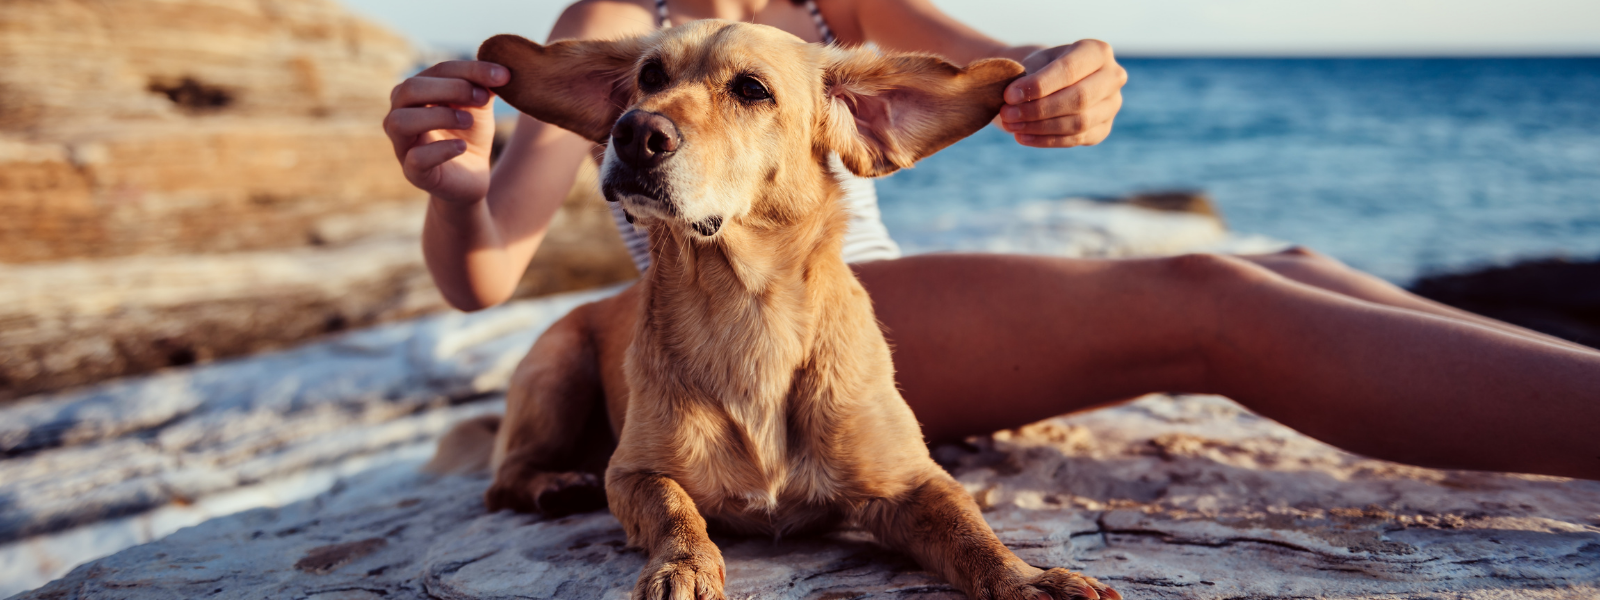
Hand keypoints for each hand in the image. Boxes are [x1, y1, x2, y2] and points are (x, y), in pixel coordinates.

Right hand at [383, 60, 510, 203]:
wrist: (471, 178)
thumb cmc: (469, 135)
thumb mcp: (479, 107)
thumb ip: (483, 86)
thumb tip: (501, 68)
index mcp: (416, 93)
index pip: (438, 71)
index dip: (470, 70)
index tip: (503, 76)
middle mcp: (400, 114)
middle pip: (410, 89)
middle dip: (450, 88)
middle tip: (482, 98)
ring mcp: (402, 144)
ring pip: (401, 121)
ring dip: (438, 116)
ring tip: (468, 121)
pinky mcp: (412, 172)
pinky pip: (415, 158)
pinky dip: (440, 150)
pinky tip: (462, 147)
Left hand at [998, 40, 1125, 147]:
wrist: (1053, 82)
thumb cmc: (1042, 69)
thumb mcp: (1034, 64)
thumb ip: (1028, 79)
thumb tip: (1015, 100)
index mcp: (1097, 51)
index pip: (1070, 70)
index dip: (1039, 85)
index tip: (1009, 95)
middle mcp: (1113, 77)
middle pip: (1079, 98)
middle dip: (1038, 109)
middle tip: (1007, 113)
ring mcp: (1112, 105)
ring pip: (1078, 123)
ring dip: (1040, 127)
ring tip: (1011, 125)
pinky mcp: (1103, 128)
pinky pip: (1076, 139)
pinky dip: (1046, 140)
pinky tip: (1022, 136)